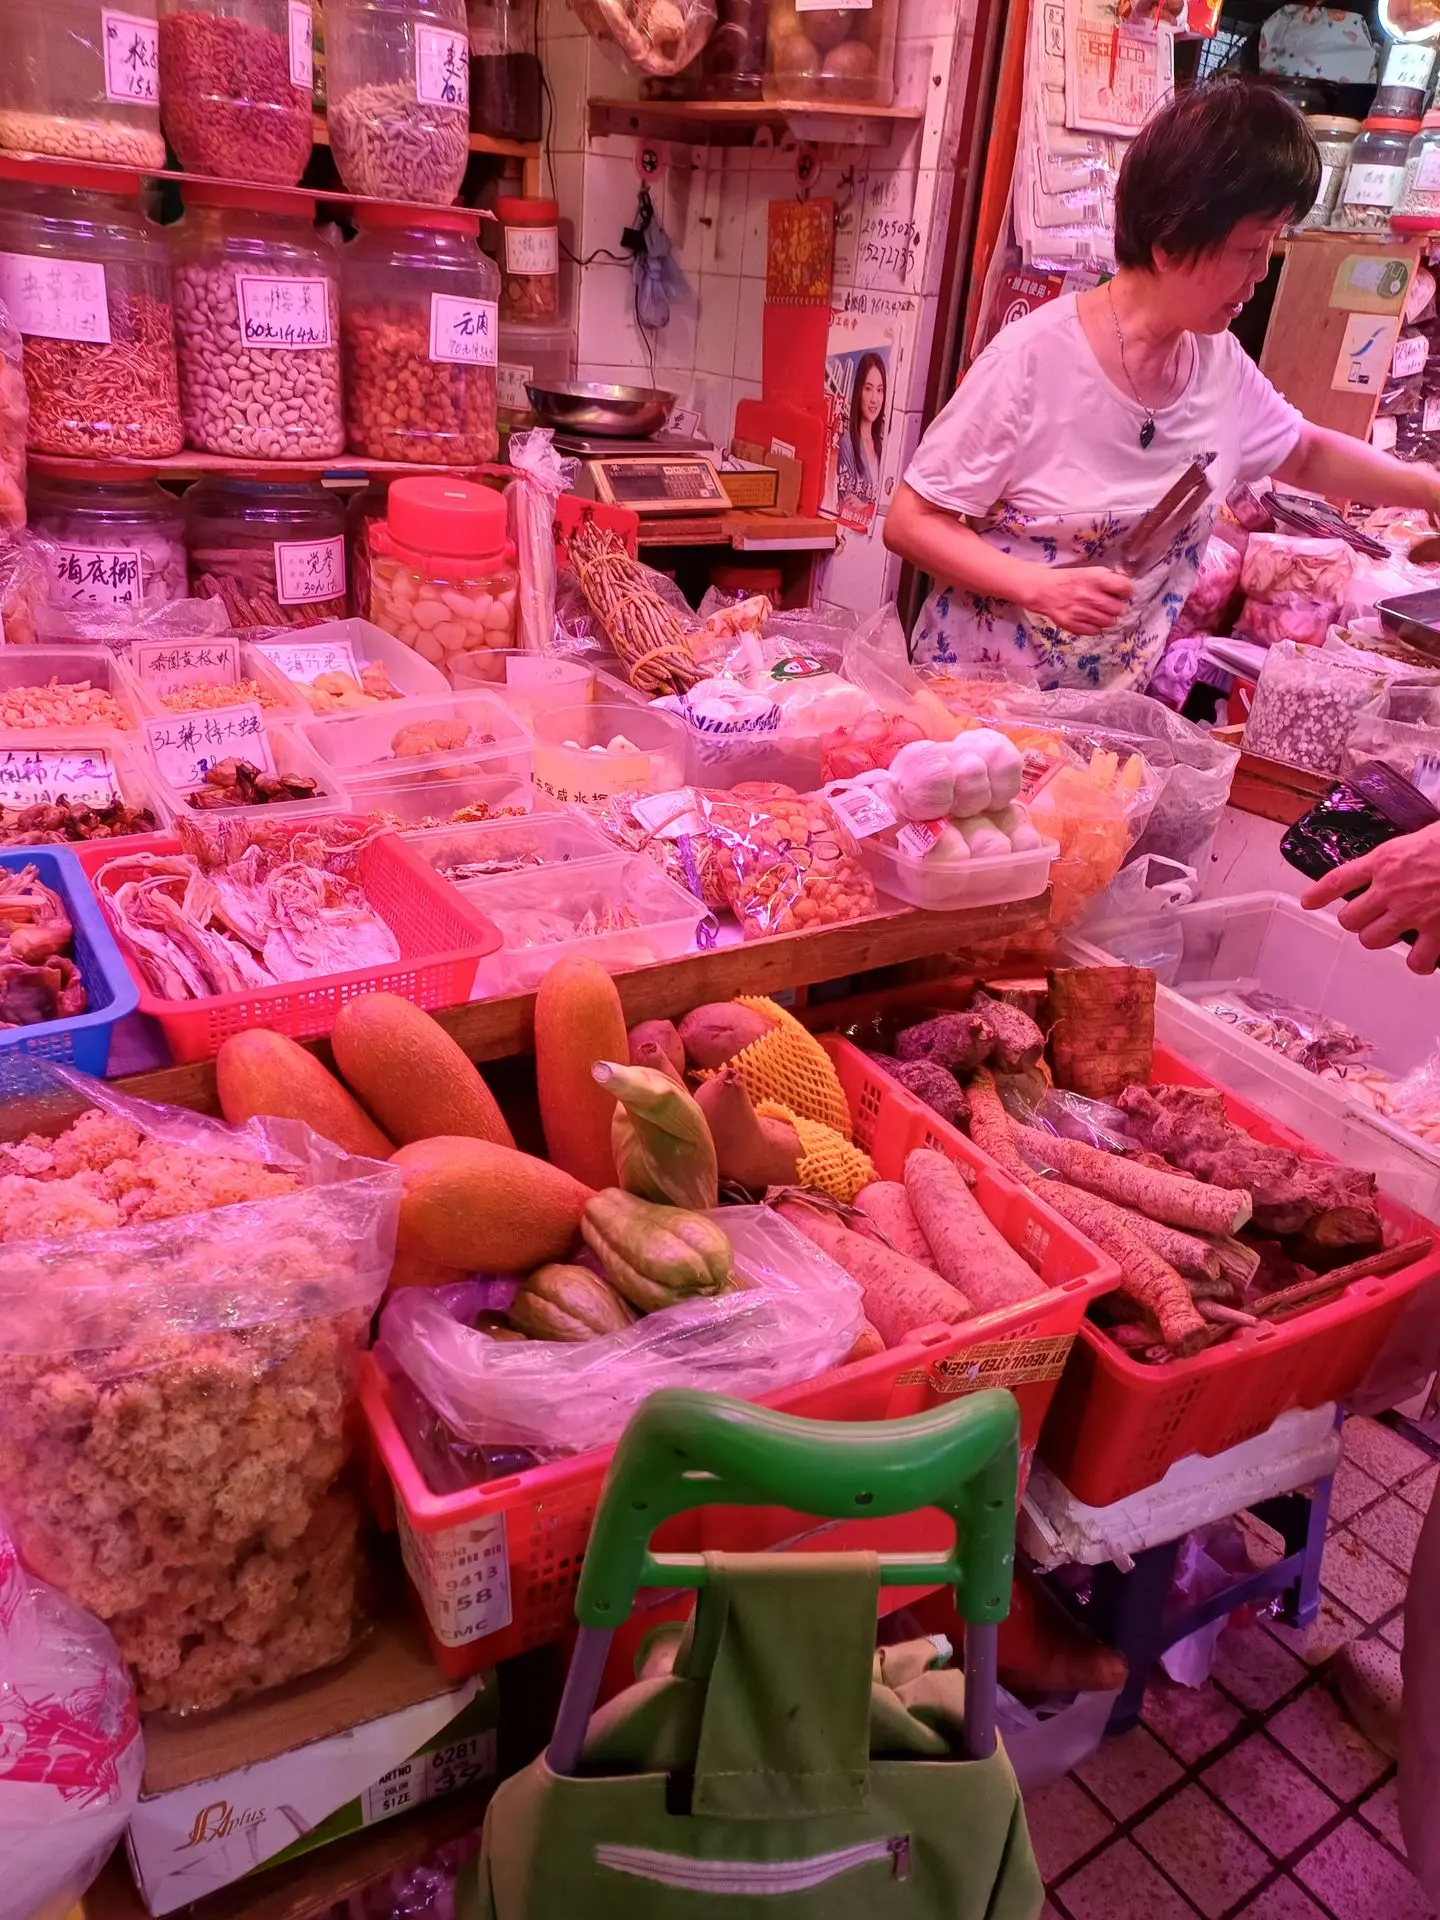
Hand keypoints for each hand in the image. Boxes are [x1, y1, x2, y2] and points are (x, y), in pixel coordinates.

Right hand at [1031, 566, 1133, 636]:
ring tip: (1099, 612)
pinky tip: (1089, 619)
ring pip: (1109, 622)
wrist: (1044, 590)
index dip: (1126, 592)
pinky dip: (1095, 627)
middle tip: (1109, 605)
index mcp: (1096, 579)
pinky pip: (1095, 631)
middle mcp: (1090, 596)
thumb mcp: (1091, 572)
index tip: (1122, 593)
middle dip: (1116, 607)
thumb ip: (1110, 578)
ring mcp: (1082, 613)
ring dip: (1107, 618)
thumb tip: (1127, 588)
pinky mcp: (1074, 625)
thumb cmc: (1071, 580)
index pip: (1125, 588)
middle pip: (1119, 609)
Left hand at [1301, 822, 1439, 972]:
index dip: (1320, 893)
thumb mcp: (1426, 834)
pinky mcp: (1436, 931)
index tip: (1309, 902)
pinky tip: (1425, 958)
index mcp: (1386, 859)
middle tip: (1372, 917)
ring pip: (1373, 940)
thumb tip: (1409, 853)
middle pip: (1350, 918)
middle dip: (1357, 920)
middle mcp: (1391, 888)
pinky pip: (1416, 960)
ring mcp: (1412, 912)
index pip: (1339, 878)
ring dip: (1381, 939)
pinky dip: (1420, 963)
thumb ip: (1407, 850)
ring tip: (1395, 933)